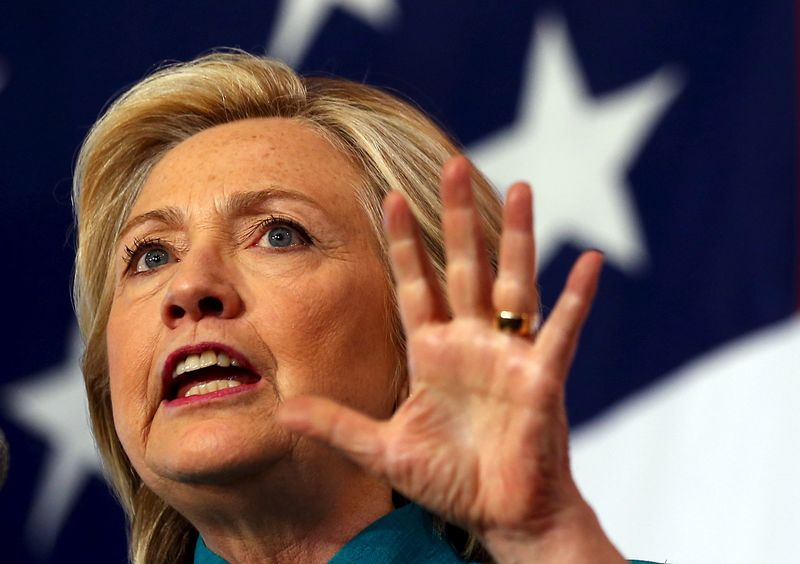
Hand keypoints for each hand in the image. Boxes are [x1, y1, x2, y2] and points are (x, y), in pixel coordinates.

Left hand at [278, 156, 622, 561]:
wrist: (501, 516)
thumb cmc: (449, 482)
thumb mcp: (383, 451)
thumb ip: (337, 427)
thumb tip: (283, 411)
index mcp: (434, 352)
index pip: (415, 284)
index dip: (403, 243)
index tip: (386, 197)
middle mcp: (472, 343)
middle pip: (464, 267)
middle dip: (457, 218)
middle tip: (453, 164)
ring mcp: (509, 355)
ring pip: (515, 283)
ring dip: (518, 237)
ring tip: (521, 187)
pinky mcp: (544, 378)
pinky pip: (562, 331)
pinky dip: (578, 299)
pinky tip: (590, 262)